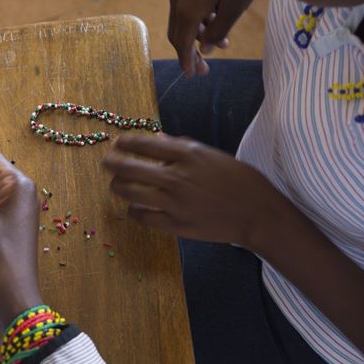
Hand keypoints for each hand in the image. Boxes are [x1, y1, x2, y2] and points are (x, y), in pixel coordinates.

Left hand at [102, 134, 291, 249]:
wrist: (257, 213)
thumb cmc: (240, 180)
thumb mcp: (212, 155)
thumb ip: (181, 148)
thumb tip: (156, 138)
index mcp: (187, 154)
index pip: (143, 144)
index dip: (124, 143)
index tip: (117, 143)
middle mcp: (176, 176)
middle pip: (129, 167)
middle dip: (112, 163)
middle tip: (106, 162)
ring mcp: (174, 202)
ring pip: (130, 192)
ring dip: (118, 186)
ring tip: (116, 184)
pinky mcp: (176, 225)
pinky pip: (144, 217)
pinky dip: (134, 210)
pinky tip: (135, 207)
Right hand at [168, 0, 261, 76]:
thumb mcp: (233, 10)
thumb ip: (217, 33)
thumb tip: (206, 49)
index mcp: (188, 9)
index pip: (183, 43)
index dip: (187, 62)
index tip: (192, 76)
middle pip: (178, 34)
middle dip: (190, 52)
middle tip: (205, 68)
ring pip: (182, 20)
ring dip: (197, 35)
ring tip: (222, 43)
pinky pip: (185, 7)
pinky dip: (197, 20)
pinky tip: (215, 21)